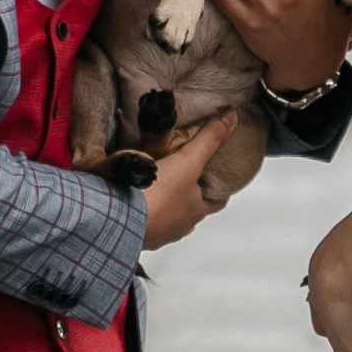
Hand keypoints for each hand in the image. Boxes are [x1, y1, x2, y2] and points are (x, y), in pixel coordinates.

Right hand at [141, 113, 240, 247]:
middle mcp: (179, 226)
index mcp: (196, 211)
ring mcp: (157, 233)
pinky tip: (132, 196)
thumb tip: (231, 118)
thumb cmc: (159, 195)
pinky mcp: (133, 233)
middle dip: (186, 194)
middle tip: (182, 173)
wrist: (120, 220)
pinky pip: (140, 220)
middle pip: (189, 208)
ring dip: (162, 203)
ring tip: (154, 181)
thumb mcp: (188, 161)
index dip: (219, 187)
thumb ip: (208, 140)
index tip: (218, 174)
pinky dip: (140, 209)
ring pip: (164, 215)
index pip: (217, 201)